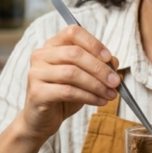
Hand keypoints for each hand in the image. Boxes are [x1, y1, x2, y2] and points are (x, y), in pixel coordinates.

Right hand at [21, 25, 119, 139]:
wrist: (42, 120)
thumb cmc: (63, 95)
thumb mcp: (84, 77)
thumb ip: (97, 65)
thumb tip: (114, 61)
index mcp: (52, 45)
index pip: (73, 32)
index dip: (93, 43)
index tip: (109, 58)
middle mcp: (41, 55)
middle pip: (75, 53)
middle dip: (99, 68)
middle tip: (115, 82)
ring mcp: (36, 73)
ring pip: (72, 73)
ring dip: (96, 84)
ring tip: (110, 94)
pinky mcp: (37, 93)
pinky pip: (68, 91)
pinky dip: (88, 96)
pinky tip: (99, 101)